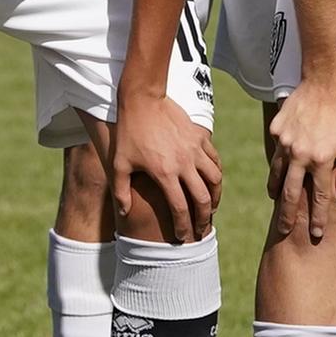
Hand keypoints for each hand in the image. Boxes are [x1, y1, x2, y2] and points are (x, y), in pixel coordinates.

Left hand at [106, 91, 223, 245]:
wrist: (143, 99)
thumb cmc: (128, 132)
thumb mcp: (119, 162)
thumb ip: (121, 191)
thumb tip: (124, 213)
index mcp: (164, 173)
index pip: (180, 208)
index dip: (183, 227)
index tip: (183, 237)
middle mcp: (184, 163)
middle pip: (202, 199)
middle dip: (204, 219)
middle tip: (202, 230)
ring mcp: (194, 149)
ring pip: (214, 180)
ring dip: (215, 197)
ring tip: (211, 208)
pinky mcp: (199, 137)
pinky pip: (214, 159)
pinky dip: (216, 173)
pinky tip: (212, 181)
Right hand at [265, 76, 335, 244]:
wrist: (325, 81)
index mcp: (322, 160)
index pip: (320, 197)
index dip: (319, 217)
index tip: (317, 234)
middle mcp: (300, 154)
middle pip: (292, 193)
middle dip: (289, 216)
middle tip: (284, 231)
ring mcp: (285, 142)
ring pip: (278, 175)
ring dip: (278, 192)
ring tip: (278, 205)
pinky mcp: (277, 130)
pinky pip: (277, 154)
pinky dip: (277, 167)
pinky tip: (279, 176)